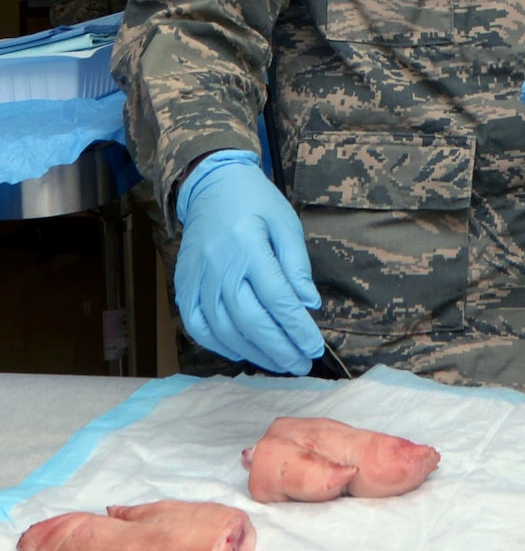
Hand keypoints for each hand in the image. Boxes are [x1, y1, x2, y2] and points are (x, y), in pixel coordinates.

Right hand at [174, 150, 323, 375]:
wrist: (211, 185)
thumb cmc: (255, 202)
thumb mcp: (286, 223)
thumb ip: (296, 265)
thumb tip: (309, 305)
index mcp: (249, 248)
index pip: (277, 299)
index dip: (297, 328)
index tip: (314, 347)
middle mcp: (220, 268)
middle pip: (251, 321)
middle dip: (279, 348)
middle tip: (301, 365)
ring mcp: (197, 280)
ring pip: (225, 330)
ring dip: (254, 353)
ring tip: (279, 364)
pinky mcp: (183, 287)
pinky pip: (198, 327)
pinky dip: (220, 345)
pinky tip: (242, 352)